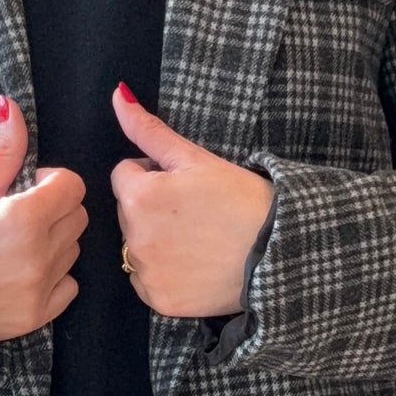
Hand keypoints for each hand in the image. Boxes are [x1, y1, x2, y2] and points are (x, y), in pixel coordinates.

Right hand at [0, 98, 87, 342]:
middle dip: (56, 210)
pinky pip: (69, 286)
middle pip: (77, 216)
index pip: (72, 185)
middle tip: (20, 217)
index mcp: (24, 216)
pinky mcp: (38, 315)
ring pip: (73, 250)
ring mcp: (41, 287)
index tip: (28, 188)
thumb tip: (13, 108)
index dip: (51, 182)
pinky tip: (22, 275)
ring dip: (55, 243)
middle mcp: (39, 253)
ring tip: (17, 248)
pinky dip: (54, 279)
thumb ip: (3, 154)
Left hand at [109, 82, 274, 317]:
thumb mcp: (196, 158)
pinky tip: (194, 266)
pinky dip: (164, 274)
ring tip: (197, 239)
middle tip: (194, 213)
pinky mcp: (159, 301)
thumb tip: (118, 94)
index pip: (125, 175)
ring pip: (135, 247)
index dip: (154, 175)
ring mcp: (146, 273)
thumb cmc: (241, 199)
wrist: (277, 252)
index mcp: (139, 196)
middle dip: (151, 207)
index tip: (184, 185)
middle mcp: (134, 237)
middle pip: (127, 212)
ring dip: (155, 240)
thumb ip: (149, 129)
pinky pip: (147, 281)